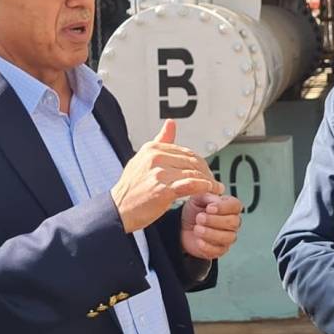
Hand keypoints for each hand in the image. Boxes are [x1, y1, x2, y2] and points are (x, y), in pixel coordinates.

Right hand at [111, 119, 222, 233]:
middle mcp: (155, 157)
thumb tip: (171, 122)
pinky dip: (204, 187)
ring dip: (208, 181)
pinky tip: (209, 191)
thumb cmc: (131, 188)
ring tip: (215, 188)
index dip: (200, 162)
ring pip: (193, 173)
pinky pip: (191, 185)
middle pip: (192, 161)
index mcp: (152, 148)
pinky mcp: (163, 190)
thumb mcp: (142, 158)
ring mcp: (159, 173)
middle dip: (206, 171)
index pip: (186, 151)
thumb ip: (160, 140)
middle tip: (213, 181)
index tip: (206, 171)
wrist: (118, 210)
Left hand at [180, 193, 242, 259]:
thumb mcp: (198, 198)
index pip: (235, 206)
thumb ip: (208, 196)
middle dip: (215, 220)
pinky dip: (207, 246)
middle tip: (199, 218)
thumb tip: (217, 199)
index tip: (209, 208)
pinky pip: (218, 250)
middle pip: (233, 222)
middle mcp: (232, 222)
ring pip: (228, 237)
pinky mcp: (219, 250)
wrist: (182, 227)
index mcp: (229, 206)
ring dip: (210, 233)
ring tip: (197, 229)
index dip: (223, 207)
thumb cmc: (194, 211)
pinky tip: (199, 241)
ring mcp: (227, 237)